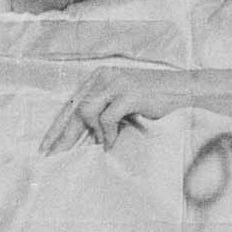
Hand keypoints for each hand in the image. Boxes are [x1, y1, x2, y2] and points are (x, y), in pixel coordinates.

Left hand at [41, 66, 189, 154]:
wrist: (184, 89)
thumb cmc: (157, 98)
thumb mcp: (124, 101)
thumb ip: (105, 109)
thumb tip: (85, 134)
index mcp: (100, 77)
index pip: (72, 103)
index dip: (57, 125)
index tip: (46, 145)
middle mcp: (104, 77)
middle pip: (75, 108)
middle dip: (62, 135)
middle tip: (51, 155)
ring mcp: (117, 83)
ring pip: (87, 111)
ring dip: (93, 133)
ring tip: (103, 146)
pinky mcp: (128, 93)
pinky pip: (107, 118)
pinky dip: (107, 134)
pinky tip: (112, 144)